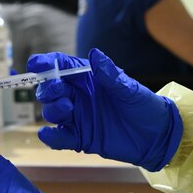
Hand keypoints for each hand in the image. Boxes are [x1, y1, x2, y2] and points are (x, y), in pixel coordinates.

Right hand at [31, 48, 182, 171]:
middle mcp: (79, 96)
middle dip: (48, 88)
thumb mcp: (129, 88)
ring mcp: (78, 117)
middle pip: (51, 89)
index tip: (36, 64)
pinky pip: (60, 138)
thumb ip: (110, 74)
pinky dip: (51, 138)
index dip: (46, 63)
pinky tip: (48, 135)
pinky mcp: (80, 138)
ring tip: (68, 108)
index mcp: (88, 78)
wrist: (157, 135)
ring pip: (52, 112)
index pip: (62, 66)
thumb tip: (94, 54)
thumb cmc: (144, 105)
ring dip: (53, 109)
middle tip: (58, 90)